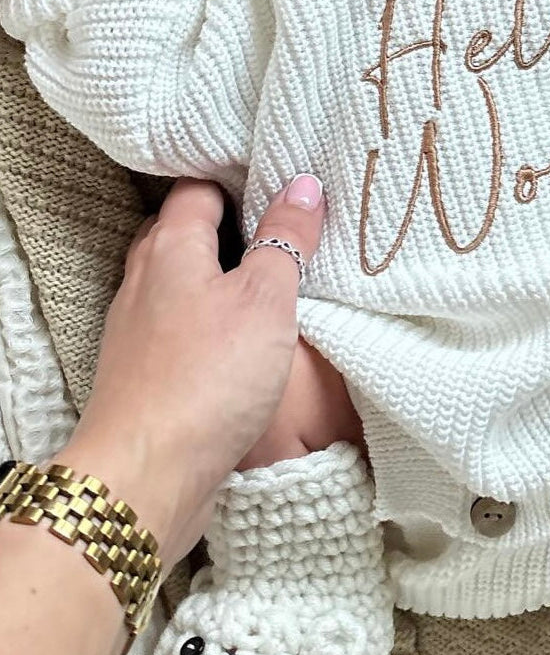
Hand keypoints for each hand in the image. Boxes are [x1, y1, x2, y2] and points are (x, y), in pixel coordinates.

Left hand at [55, 174, 324, 570]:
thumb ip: (285, 240)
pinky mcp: (146, 371)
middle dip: (232, 226)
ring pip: (183, 282)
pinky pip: (181, 326)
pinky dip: (212, 321)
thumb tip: (305, 186)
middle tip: (284, 229)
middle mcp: (145, 279)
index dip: (240, 180)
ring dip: (222, 278)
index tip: (282, 183)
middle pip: (185, 232)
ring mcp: (139, 327)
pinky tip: (244, 340)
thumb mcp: (265, 298)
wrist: (147, 474)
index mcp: (170, 246)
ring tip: (273, 282)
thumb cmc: (207, 377)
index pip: (198, 188)